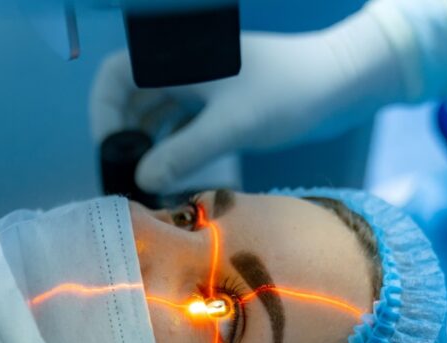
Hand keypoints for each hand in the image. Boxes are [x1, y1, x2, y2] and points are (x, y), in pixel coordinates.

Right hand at [90, 0, 446, 193]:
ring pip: (157, 113)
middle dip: (125, 136)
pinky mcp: (220, 102)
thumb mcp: (232, 125)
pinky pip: (181, 124)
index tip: (113, 151)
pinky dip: (174, 147)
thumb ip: (183, 153)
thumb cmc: (288, 93)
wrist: (342, 85)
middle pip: (132, 97)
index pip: (116, 75)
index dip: (104, 112)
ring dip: (150, 146)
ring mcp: (202, 84)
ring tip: (152, 184)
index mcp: (178, 54)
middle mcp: (184, 65)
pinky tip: (176, 176)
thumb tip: (141, 179)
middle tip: (129, 177)